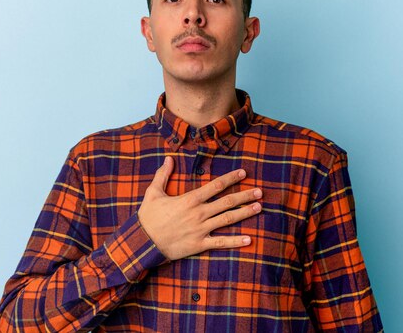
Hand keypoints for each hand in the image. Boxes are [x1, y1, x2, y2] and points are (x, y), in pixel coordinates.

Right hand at [137, 156, 262, 260]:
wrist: (142, 243)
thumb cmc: (148, 218)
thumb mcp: (152, 193)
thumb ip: (163, 175)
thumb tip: (168, 158)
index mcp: (190, 199)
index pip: (215, 186)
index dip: (231, 178)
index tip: (243, 173)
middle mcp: (199, 213)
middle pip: (227, 201)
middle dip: (245, 195)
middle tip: (260, 191)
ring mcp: (201, 229)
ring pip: (228, 219)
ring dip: (245, 213)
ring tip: (259, 207)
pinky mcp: (199, 244)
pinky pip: (220, 243)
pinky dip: (235, 241)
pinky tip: (249, 239)